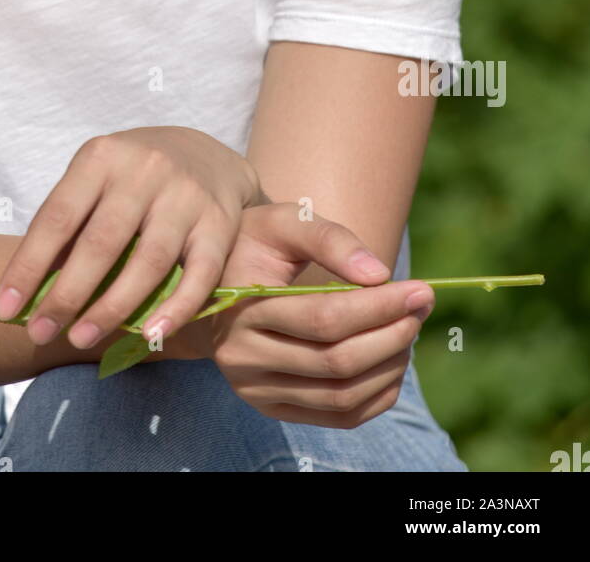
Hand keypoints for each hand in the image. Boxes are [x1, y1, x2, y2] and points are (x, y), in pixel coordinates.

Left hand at [0, 127, 259, 350]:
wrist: (206, 154)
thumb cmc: (133, 179)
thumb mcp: (96, 181)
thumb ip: (68, 226)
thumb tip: (25, 293)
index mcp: (102, 157)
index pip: (58, 216)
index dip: (29, 266)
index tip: (7, 310)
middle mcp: (145, 170)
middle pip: (102, 242)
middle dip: (66, 295)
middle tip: (40, 333)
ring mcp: (186, 196)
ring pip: (149, 262)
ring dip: (112, 308)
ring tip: (80, 339)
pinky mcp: (220, 223)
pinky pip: (199, 275)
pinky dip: (175, 310)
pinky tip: (149, 336)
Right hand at [189, 202, 435, 426]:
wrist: (216, 276)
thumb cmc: (258, 241)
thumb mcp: (285, 222)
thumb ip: (330, 239)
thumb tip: (379, 275)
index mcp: (242, 309)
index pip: (325, 319)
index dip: (380, 307)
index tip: (421, 290)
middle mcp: (241, 358)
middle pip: (337, 362)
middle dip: (392, 335)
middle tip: (422, 307)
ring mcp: (255, 390)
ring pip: (341, 396)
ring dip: (390, 367)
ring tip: (408, 330)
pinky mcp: (272, 408)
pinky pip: (338, 416)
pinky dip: (377, 395)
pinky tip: (393, 361)